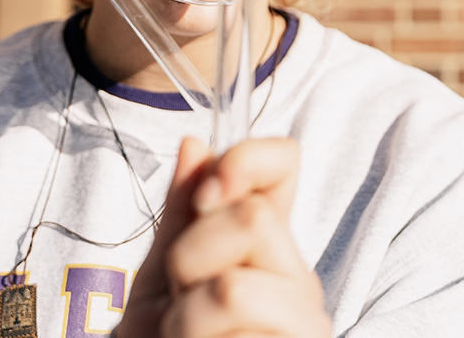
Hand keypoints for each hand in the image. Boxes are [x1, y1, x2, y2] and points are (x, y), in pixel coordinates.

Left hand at [116, 137, 330, 337]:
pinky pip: (232, 337)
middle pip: (251, 219)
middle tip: (178, 299)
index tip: (205, 193)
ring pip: (233, 288)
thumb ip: (180, 214)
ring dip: (183, 318)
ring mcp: (304, 326)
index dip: (246, 159)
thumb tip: (194, 145)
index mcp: (266, 245)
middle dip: (188, 257)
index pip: (284, 165)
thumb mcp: (160, 275)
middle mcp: (296, 280)